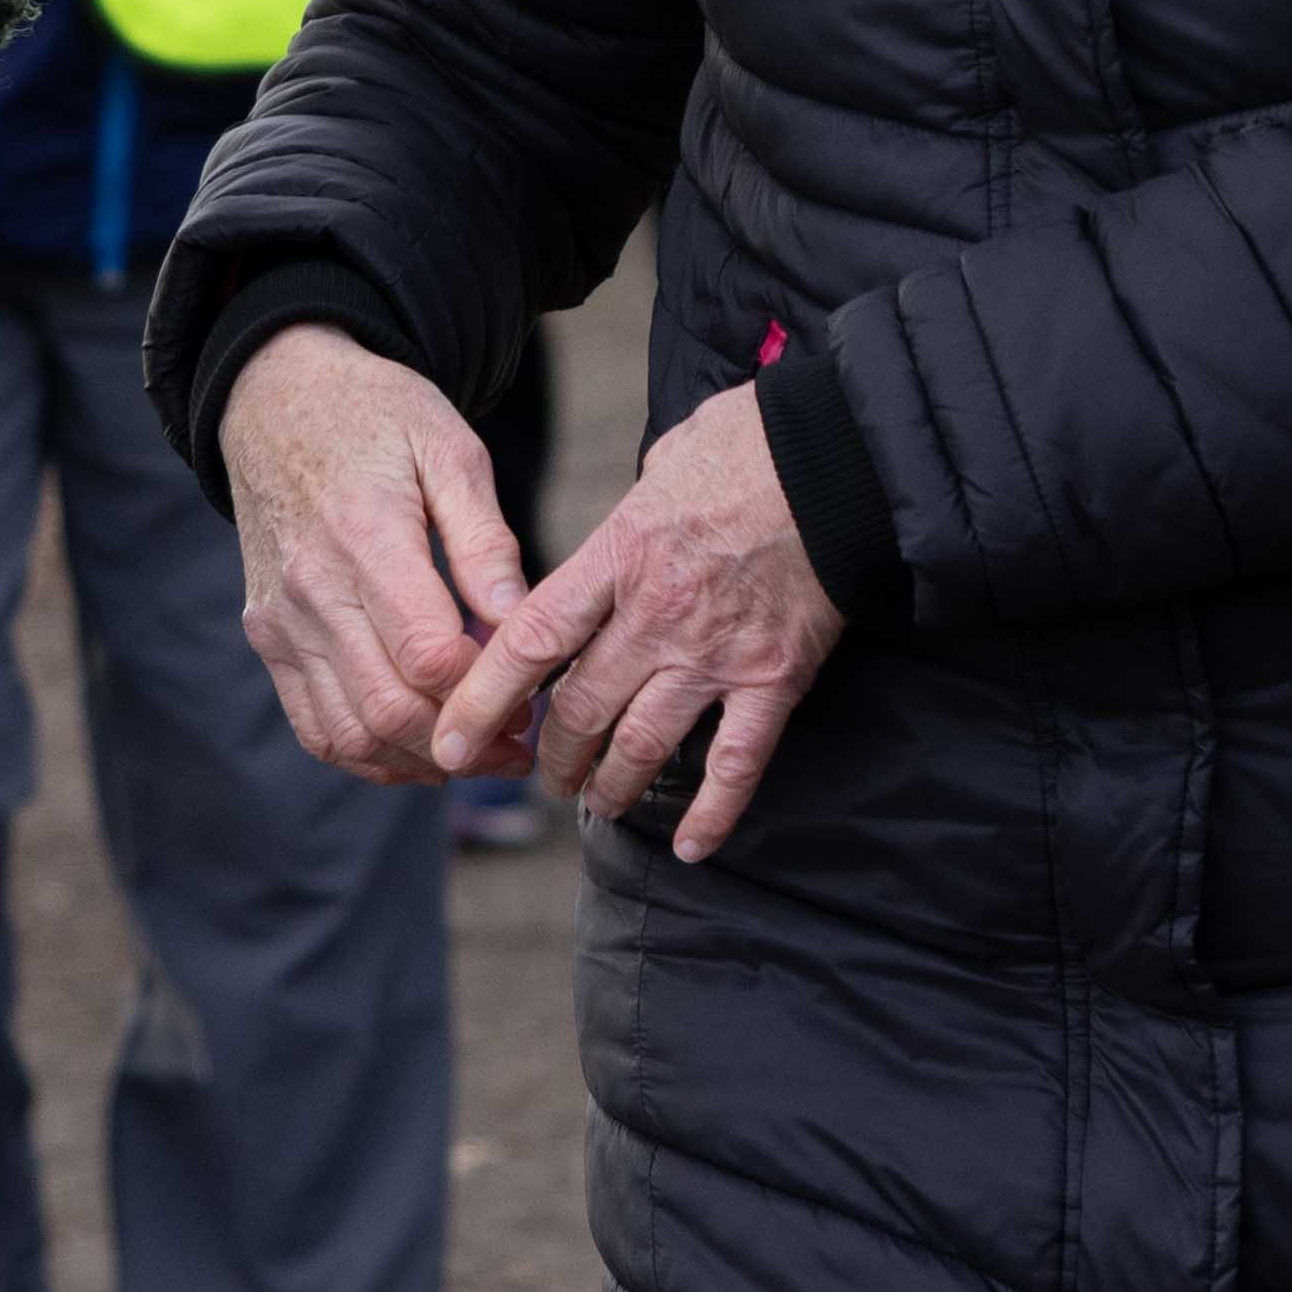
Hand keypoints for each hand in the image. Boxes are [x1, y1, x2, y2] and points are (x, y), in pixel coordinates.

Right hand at [220, 329, 528, 783]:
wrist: (278, 398)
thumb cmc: (376, 416)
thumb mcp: (450, 449)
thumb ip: (485, 542)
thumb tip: (519, 622)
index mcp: (366, 537)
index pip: (429, 655)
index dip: (487, 691)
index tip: (531, 693)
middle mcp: (312, 589)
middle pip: (390, 709)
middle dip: (464, 744)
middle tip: (519, 745)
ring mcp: (282, 620)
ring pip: (349, 733)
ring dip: (420, 761)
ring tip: (476, 753)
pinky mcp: (268, 636)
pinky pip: (314, 725)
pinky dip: (368, 754)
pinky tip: (418, 747)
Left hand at [436, 388, 844, 861]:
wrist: (842, 457)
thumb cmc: (750, 445)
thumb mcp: (662, 466)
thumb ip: (624, 525)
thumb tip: (611, 547)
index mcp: (618, 557)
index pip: (529, 644)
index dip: (481, 700)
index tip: (450, 741)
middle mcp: (657, 616)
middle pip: (581, 708)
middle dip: (553, 754)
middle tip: (545, 771)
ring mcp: (716, 654)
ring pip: (641, 746)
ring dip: (610, 787)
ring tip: (599, 802)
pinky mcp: (774, 678)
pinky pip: (735, 764)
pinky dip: (712, 812)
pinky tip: (692, 847)